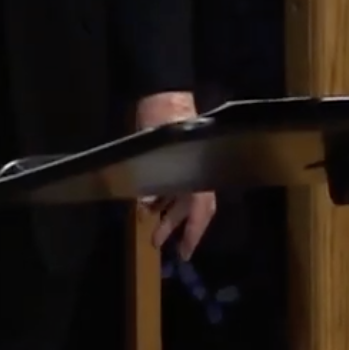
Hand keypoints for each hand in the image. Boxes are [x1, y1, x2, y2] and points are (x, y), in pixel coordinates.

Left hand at [133, 91, 213, 257]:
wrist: (163, 96)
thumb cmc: (165, 122)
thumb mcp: (159, 150)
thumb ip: (156, 179)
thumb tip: (147, 204)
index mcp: (198, 174)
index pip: (200, 211)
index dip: (194, 233)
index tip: (186, 253)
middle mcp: (194, 175)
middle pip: (188, 209)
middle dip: (175, 228)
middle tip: (162, 247)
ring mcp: (184, 168)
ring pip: (178, 199)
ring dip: (166, 216)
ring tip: (153, 232)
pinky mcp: (172, 162)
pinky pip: (170, 186)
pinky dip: (160, 199)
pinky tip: (149, 208)